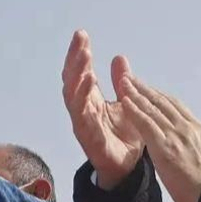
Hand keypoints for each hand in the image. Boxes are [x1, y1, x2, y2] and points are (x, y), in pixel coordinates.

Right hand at [61, 30, 145, 187]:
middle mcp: (83, 110)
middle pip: (73, 81)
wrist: (127, 167)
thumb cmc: (123, 135)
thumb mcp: (126, 102)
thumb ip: (122, 82)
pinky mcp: (90, 140)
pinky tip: (89, 86)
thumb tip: (119, 58)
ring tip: (84, 58)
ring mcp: (84, 124)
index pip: (80, 72)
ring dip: (77, 77)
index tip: (81, 34)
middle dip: (75, 60)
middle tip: (80, 41)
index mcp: (91, 100)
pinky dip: (84, 102)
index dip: (79, 54)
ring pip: (74, 98)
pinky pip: (84, 119)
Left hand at [112, 73, 200, 201]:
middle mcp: (187, 127)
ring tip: (123, 82)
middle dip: (145, 88)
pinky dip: (135, 110)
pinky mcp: (165, 146)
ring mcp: (176, 135)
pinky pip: (147, 123)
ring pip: (153, 108)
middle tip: (130, 77)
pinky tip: (125, 101)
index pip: (175, 106)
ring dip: (136, 93)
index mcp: (197, 128)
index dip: (158, 95)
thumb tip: (188, 139)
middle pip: (162, 102)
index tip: (147, 88)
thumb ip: (194, 142)